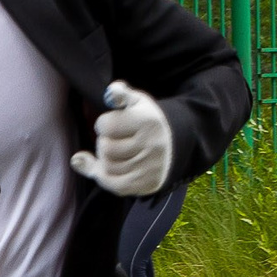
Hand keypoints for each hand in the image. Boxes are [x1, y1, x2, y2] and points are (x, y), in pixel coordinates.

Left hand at [69, 81, 172, 197]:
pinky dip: (105, 177)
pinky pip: (113, 184)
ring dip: (105, 160)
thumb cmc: (146, 121)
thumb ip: (119, 93)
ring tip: (115, 153)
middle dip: (104, 143)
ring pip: (107, 167)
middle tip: (113, 140)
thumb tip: (109, 92)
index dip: (103, 124)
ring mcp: (149, 166)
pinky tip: (107, 169)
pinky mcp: (146, 184)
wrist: (172, 145)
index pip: (106, 125)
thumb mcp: (136, 102)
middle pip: (105, 148)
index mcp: (147, 121)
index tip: (111, 124)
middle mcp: (151, 145)